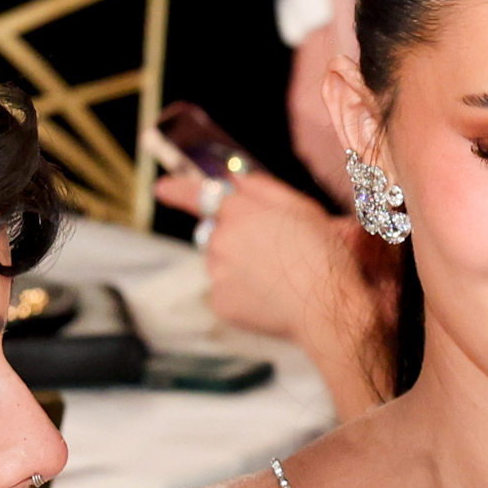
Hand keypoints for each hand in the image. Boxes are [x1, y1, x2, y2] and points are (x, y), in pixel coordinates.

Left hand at [151, 159, 393, 414]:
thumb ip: (262, 188)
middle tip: (271, 251)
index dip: (178, 190)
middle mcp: (220, 239)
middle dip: (233, 238)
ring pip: (219, 264)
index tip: (162, 189)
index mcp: (240, 211)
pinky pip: (225, 293)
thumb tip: (235, 180)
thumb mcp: (301, 207)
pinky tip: (270, 297)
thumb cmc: (322, 253)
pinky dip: (242, 294)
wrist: (325, 306)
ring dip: (238, 266)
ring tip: (276, 277)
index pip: (197, 194)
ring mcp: (218, 273)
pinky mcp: (221, 303)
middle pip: (214, 234)